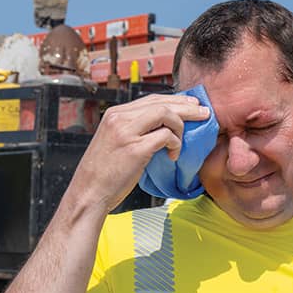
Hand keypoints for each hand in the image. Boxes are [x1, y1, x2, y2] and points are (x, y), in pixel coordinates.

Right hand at [67, 94, 210, 212]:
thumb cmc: (104, 173)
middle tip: (204, 113)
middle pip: (161, 103)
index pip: (151, 99)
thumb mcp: (115, 142)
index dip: (174, 100)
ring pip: (165, 114)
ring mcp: (127, 132)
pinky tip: (173, 155)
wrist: (89, 193)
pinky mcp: (135, 149)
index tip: (190, 105)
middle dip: (186, 107)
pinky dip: (175, 144)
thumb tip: (162, 128)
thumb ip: (134, 130)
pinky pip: (165, 136)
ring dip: (180, 126)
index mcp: (115, 114)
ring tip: (183, 140)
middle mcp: (119, 118)